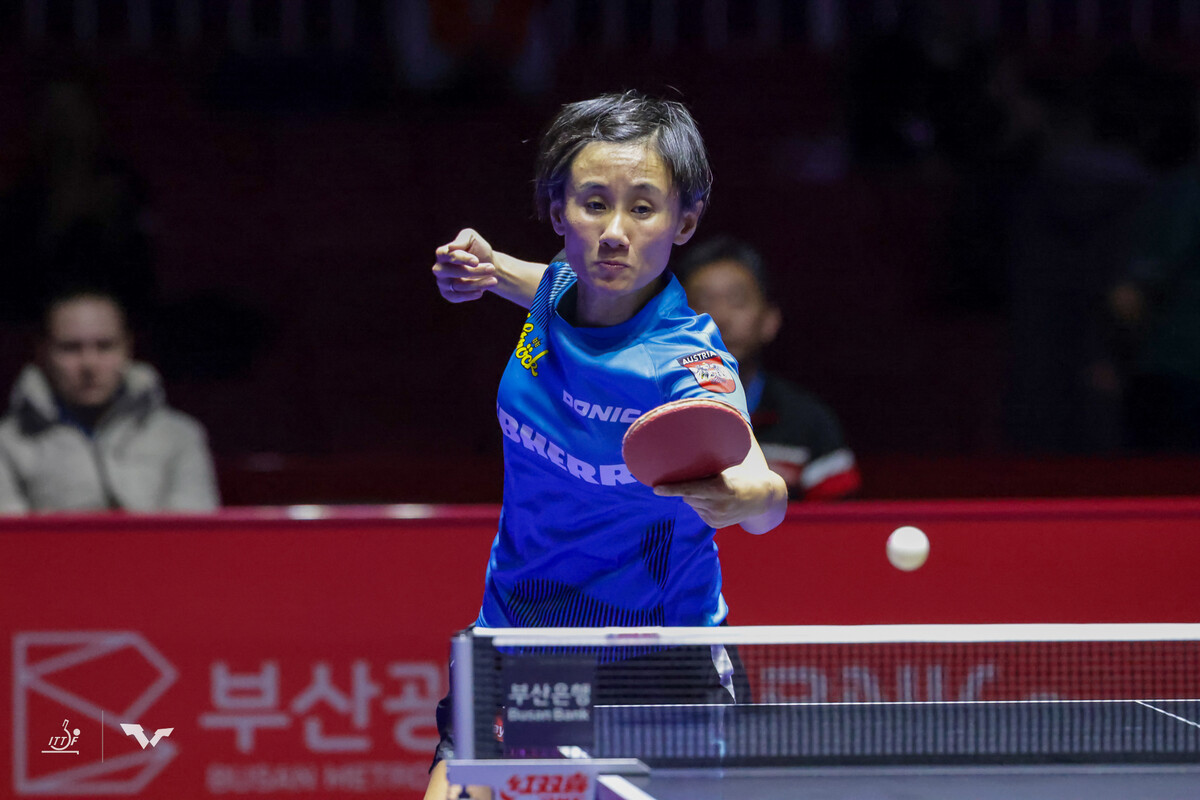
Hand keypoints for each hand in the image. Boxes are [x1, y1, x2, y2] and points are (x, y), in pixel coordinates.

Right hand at [433, 228, 498, 302]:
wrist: (489, 266)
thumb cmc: (478, 250)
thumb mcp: (472, 238)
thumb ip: (463, 239)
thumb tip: (451, 247)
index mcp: (442, 253)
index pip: (448, 256)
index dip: (462, 259)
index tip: (476, 261)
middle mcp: (439, 268)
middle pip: (452, 271)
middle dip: (473, 271)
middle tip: (491, 268)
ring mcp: (442, 282)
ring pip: (458, 285)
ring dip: (478, 283)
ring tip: (493, 280)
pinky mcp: (449, 294)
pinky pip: (456, 297)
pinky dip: (469, 295)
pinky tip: (481, 292)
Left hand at [653, 460, 785, 532]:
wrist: (761, 498)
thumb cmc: (740, 476)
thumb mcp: (726, 469)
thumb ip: (706, 470)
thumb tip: (681, 462)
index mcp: (719, 489)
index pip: (689, 489)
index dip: (671, 489)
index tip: (656, 488)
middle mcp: (717, 505)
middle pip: (687, 496)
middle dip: (688, 488)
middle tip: (704, 481)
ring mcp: (716, 518)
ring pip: (692, 504)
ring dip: (696, 497)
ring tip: (714, 492)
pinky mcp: (715, 524)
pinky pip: (698, 512)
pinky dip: (702, 505)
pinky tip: (715, 501)